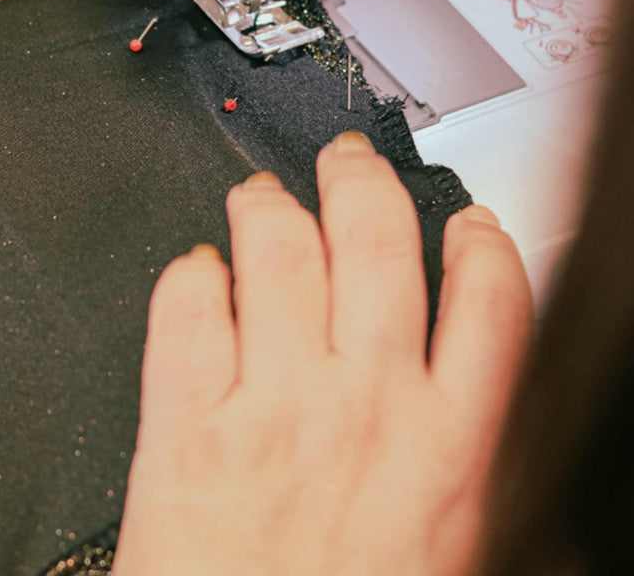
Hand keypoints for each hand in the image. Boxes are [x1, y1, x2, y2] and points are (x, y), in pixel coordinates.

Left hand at [115, 132, 531, 575]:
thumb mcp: (456, 559)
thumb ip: (483, 481)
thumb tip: (516, 442)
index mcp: (447, 449)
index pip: (490, 299)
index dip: (480, 241)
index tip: (467, 223)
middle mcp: (365, 409)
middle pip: (375, 241)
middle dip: (361, 182)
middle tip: (347, 164)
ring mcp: (273, 408)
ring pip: (279, 251)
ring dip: (270, 206)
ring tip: (263, 198)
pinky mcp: (185, 431)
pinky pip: (185, 311)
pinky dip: (190, 274)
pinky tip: (197, 273)